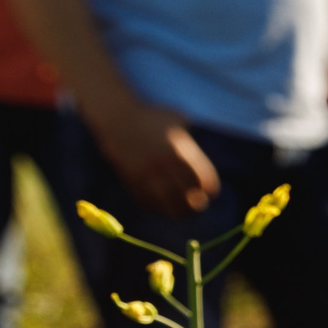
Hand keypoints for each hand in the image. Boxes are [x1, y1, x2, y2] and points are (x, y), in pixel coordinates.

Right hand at [95, 102, 220, 217]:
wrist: (116, 116)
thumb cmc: (151, 115)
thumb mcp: (178, 119)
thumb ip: (191, 135)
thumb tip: (206, 140)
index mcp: (179, 152)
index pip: (202, 180)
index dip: (210, 189)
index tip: (211, 193)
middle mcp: (163, 165)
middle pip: (186, 196)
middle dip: (196, 204)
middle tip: (199, 205)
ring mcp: (145, 174)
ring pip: (166, 203)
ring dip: (177, 211)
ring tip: (182, 212)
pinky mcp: (130, 179)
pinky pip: (145, 201)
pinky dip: (155, 208)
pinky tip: (161, 207)